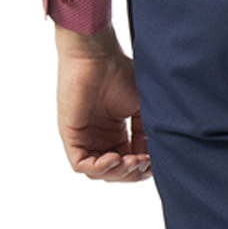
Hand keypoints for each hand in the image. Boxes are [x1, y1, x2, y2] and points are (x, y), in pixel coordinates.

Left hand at [54, 23, 151, 181]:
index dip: (142, 168)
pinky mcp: (71, 137)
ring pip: (99, 172)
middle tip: (144, 163)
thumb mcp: (141, 106)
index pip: (128, 162)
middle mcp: (99, 138)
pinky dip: (100, 168)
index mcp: (115, 132)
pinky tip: (115, 158)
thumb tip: (156, 156)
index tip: (155, 161)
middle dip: (131, 173)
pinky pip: (82, 165)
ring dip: (118, 172)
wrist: (97, 55)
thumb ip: (146, 131)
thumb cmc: (119, 72)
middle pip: (115, 172)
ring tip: (132, 160)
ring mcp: (85, 139)